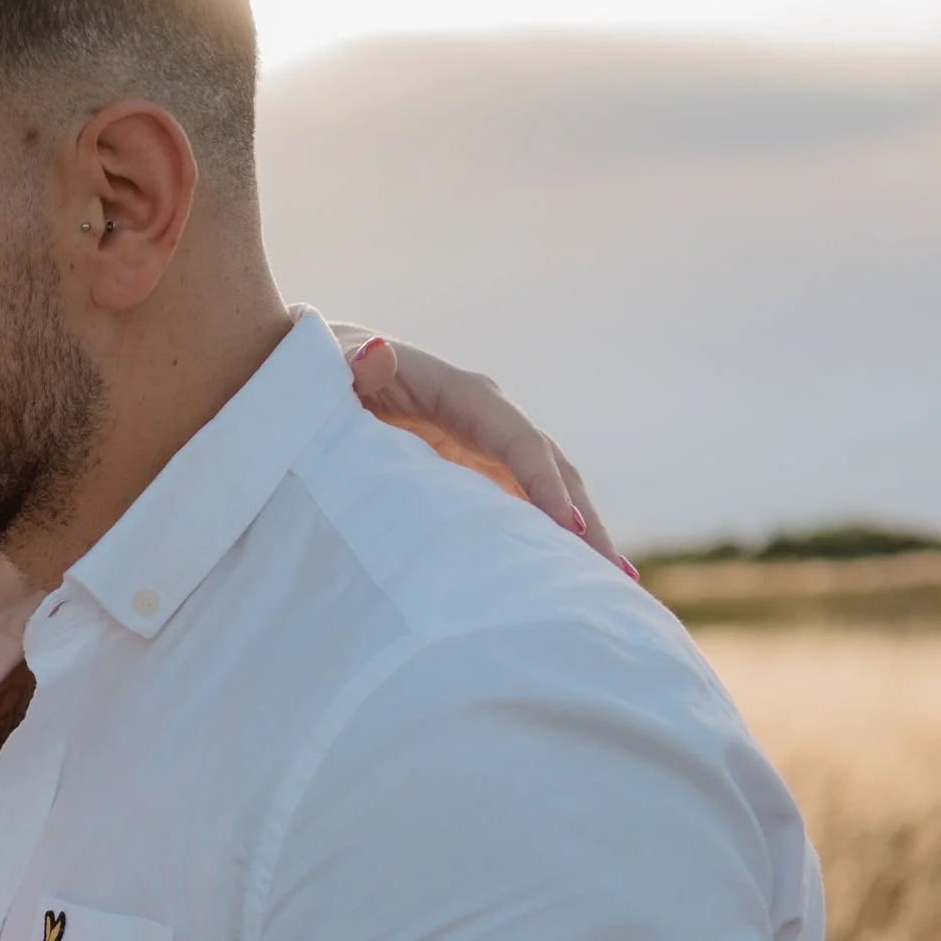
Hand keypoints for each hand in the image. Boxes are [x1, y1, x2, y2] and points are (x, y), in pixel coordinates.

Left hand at [333, 325, 631, 570]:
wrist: (326, 376)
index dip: (543, 480)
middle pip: (550, 468)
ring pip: (548, 491)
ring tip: (614, 586)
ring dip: (581, 535)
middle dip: (583, 518)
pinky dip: (550, 540)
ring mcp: (488, 448)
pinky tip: (572, 579)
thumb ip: (356, 366)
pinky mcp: (478, 473)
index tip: (568, 526)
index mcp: (462, 395)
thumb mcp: (336, 368)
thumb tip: (378, 354)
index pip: (516, 439)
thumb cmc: (328, 373)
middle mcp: (489, 420)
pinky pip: (523, 506)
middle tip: (613, 574)